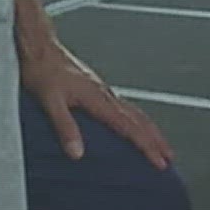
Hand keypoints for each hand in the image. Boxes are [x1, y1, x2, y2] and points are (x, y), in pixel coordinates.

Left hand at [20, 38, 174, 170]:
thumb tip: (77, 153)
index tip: (159, 161)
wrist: (40, 47)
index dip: (146, 146)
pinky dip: (136, 118)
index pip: (129, 127)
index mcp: (98, 99)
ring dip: (149, 129)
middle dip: (156, 139)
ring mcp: (103, 89)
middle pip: (139, 119)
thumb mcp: (50, 102)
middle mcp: (105, 93)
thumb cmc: (43, 71)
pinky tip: (132, 122)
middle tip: (169, 157)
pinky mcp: (97, 87)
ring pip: (134, 111)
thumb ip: (66, 127)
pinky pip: (124, 105)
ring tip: (159, 143)